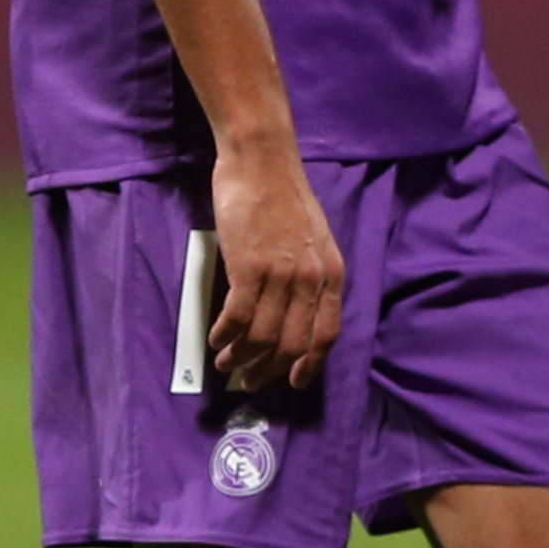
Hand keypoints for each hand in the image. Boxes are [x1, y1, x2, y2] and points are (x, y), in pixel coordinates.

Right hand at [206, 139, 345, 391]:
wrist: (262, 164)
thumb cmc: (285, 199)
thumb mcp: (316, 241)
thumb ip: (311, 276)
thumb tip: (293, 313)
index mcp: (332, 275)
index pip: (327, 333)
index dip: (311, 364)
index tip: (296, 382)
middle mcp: (312, 280)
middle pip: (293, 343)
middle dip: (271, 370)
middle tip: (252, 383)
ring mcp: (281, 275)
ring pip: (263, 336)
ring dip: (242, 358)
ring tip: (227, 365)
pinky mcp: (249, 268)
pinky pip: (237, 317)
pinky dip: (225, 336)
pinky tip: (216, 341)